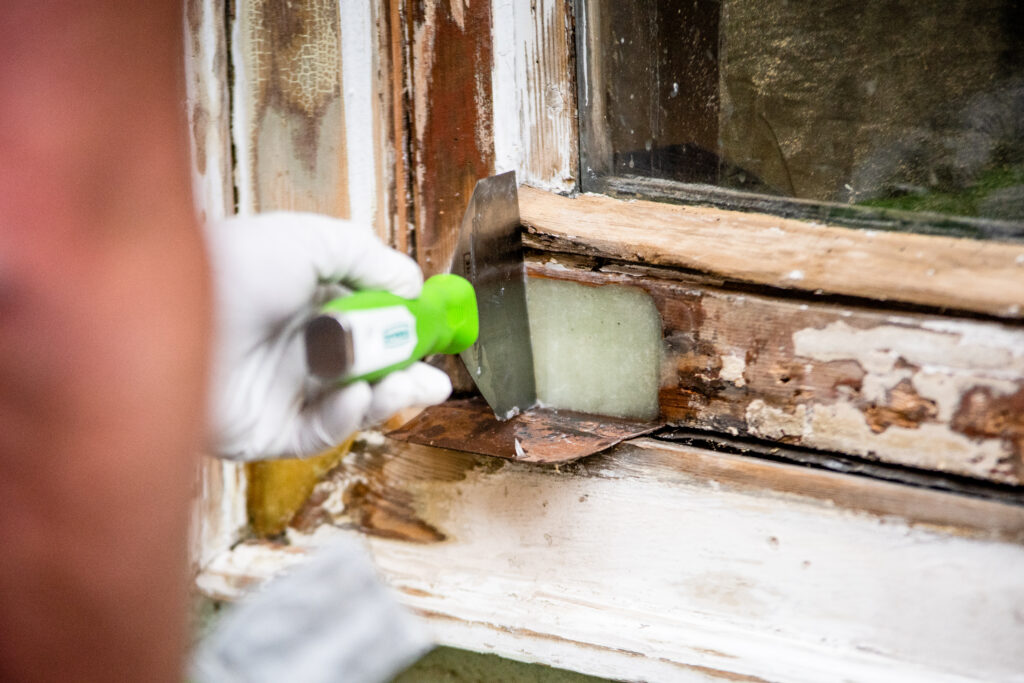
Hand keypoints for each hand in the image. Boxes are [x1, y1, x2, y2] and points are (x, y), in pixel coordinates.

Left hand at [205, 212, 451, 460]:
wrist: (168, 314)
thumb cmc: (232, 265)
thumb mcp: (311, 239)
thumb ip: (368, 258)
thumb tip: (413, 284)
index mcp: (305, 303)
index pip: (368, 323)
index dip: (405, 331)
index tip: (437, 334)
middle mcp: (295, 348)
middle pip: (366, 370)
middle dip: (407, 375)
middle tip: (437, 379)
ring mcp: (281, 391)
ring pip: (352, 405)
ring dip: (388, 397)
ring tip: (413, 385)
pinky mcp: (266, 432)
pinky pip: (320, 431)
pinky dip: (346, 416)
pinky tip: (357, 395)